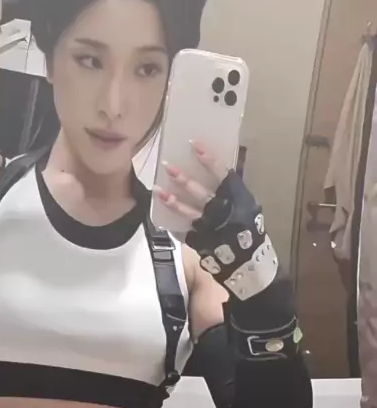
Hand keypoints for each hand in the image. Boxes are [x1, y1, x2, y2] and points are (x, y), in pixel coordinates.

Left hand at [153, 142, 278, 301]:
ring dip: (173, 201)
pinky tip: (162, 216)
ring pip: (189, 212)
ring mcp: (211, 227)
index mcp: (237, 198)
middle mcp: (223, 211)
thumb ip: (230, 190)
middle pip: (201, 193)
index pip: (222, 174)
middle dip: (184, 180)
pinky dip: (174, 224)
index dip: (209, 160)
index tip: (195, 146)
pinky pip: (185, 231)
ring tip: (159, 191)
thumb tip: (213, 169)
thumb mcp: (245, 205)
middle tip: (169, 166)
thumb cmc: (248, 228)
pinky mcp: (201, 241)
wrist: (249, 261)